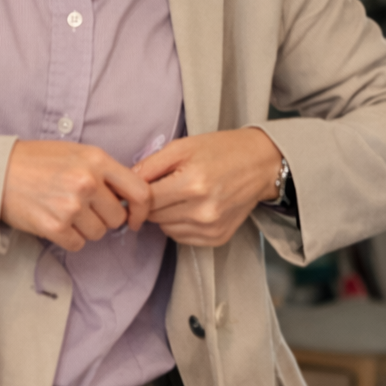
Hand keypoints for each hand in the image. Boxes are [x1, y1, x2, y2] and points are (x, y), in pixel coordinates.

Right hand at [1, 140, 151, 252]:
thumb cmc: (37, 161)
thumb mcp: (77, 153)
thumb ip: (105, 172)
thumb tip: (129, 199)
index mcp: (97, 160)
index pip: (140, 192)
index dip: (142, 210)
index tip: (135, 218)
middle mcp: (87, 182)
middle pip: (118, 218)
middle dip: (105, 218)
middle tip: (84, 208)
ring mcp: (71, 206)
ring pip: (98, 233)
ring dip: (85, 229)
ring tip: (65, 211)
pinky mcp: (54, 226)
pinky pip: (78, 244)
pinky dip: (69, 238)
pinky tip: (55, 221)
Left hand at [134, 127, 283, 245]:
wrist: (261, 164)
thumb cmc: (221, 150)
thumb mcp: (183, 146)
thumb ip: (150, 165)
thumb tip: (124, 184)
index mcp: (192, 184)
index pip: (145, 200)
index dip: (136, 193)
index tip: (137, 187)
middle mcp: (202, 211)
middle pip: (153, 216)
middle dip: (152, 202)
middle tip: (164, 186)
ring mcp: (211, 228)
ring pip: (165, 229)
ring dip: (165, 214)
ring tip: (181, 195)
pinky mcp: (217, 238)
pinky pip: (182, 237)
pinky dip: (180, 224)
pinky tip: (192, 208)